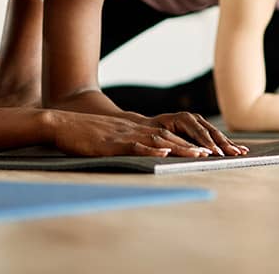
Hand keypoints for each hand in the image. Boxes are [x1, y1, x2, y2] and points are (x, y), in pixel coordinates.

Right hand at [46, 110, 216, 157]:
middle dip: (195, 146)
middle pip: (171, 136)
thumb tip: (141, 153)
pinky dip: (151, 148)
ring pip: (158, 140)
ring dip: (181, 148)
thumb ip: (125, 144)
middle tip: (217, 153)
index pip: (169, 135)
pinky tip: (164, 151)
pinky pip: (135, 146)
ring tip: (201, 154)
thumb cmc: (82, 135)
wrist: (61, 125)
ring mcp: (124, 136)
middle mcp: (134, 131)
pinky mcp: (111, 144)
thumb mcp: (109, 140)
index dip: (190, 142)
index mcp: (135, 130)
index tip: (211, 150)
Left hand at [144, 112, 248, 155]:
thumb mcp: (161, 138)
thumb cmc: (153, 134)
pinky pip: (217, 137)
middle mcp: (194, 118)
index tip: (217, 154)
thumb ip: (175, 144)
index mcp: (184, 118)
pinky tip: (239, 149)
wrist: (149, 127)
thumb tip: (191, 153)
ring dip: (229, 144)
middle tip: (234, 154)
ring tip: (241, 152)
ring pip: (216, 134)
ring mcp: (200, 121)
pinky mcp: (203, 127)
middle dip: (224, 144)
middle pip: (212, 132)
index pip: (200, 133)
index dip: (209, 144)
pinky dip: (227, 143)